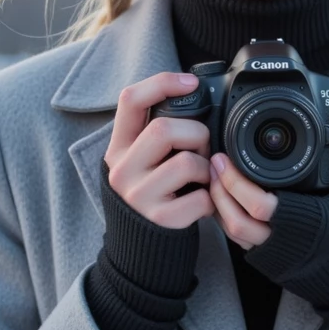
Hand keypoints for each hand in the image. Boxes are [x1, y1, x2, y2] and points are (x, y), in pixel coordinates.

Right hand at [103, 71, 213, 229]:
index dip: (162, 83)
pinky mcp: (160, 219)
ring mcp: (139, 196)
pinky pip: (201, 197)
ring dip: (205, 168)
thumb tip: (193, 96)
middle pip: (163, 129)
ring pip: (186, 163)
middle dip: (195, 134)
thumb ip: (155, 134)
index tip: (191, 84)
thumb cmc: (152, 193)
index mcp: (118, 148)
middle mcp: (121, 170)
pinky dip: (210, 199)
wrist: (141, 246)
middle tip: (201, 150)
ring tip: (201, 179)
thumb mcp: (141, 161)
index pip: (130, 100)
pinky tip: (201, 203)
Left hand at [208, 91, 328, 321]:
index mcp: (307, 223)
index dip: (235, 183)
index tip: (224, 158)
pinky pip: (240, 242)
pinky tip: (229, 200)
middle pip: (235, 220)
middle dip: (218, 191)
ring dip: (220, 205)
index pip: (259, 205)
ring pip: (233, 233)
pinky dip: (230, 220)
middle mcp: (285, 243)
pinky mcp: (269, 265)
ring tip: (216, 178)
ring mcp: (274, 257)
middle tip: (212, 162)